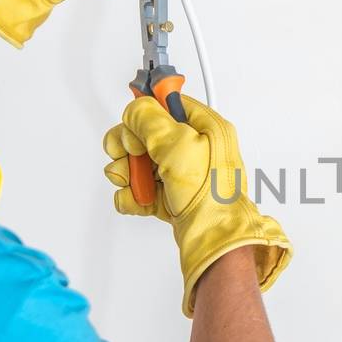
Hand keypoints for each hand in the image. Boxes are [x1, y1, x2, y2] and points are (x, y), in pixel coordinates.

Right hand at [104, 96, 291, 317]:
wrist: (213, 237)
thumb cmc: (210, 194)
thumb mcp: (179, 144)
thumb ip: (150, 120)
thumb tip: (135, 110)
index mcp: (205, 127)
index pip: (167, 104)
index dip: (145, 113)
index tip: (133, 125)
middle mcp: (194, 148)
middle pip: (145, 135)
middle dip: (129, 149)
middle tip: (132, 158)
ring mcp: (182, 173)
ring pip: (138, 163)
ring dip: (128, 174)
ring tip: (136, 185)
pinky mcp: (172, 196)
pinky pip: (141, 188)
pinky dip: (134, 196)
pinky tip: (139, 201)